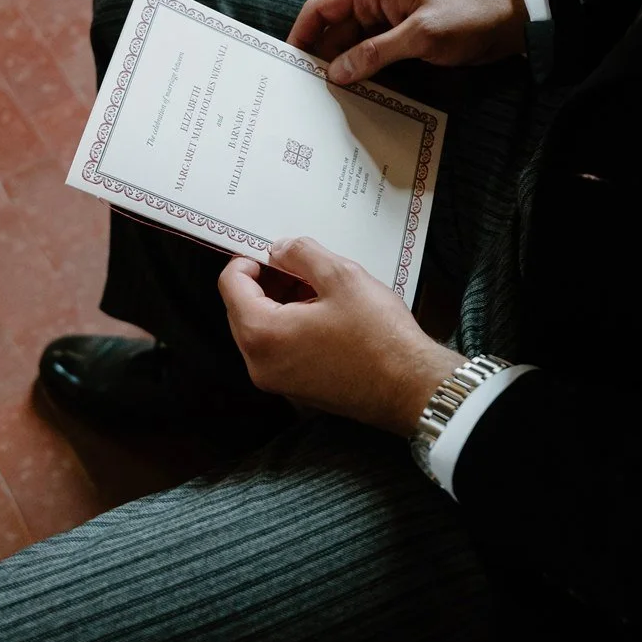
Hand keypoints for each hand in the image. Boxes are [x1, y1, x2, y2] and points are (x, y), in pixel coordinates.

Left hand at [218, 237, 465, 433]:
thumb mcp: (342, 276)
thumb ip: (301, 254)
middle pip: (241, 310)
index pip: (230, 285)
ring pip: (261, 331)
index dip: (247, 260)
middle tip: (299, 267)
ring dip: (279, 305)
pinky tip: (325, 317)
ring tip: (318, 290)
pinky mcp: (296, 392)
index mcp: (262, 334)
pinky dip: (291, 328)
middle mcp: (260, 364)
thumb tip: (279, 249)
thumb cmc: (379, 335)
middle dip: (265, 283)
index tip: (273, 251)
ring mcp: (277, 383)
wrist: (411, 388)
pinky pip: (278, 351)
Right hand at [290, 0, 527, 83]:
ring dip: (342, 72)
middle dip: (320, 61)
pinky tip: (355, 97)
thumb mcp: (419, 35)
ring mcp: (386, 23)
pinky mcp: (400, 40)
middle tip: (304, 94)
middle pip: (333, 33)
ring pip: (351, 49)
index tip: (286, 64)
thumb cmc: (465, 18)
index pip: (321, 9)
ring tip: (324, 101)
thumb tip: (337, 73)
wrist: (506, 23)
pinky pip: (371, 58)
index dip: (300, 35)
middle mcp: (374, 3)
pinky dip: (362, 75)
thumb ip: (375, 53)